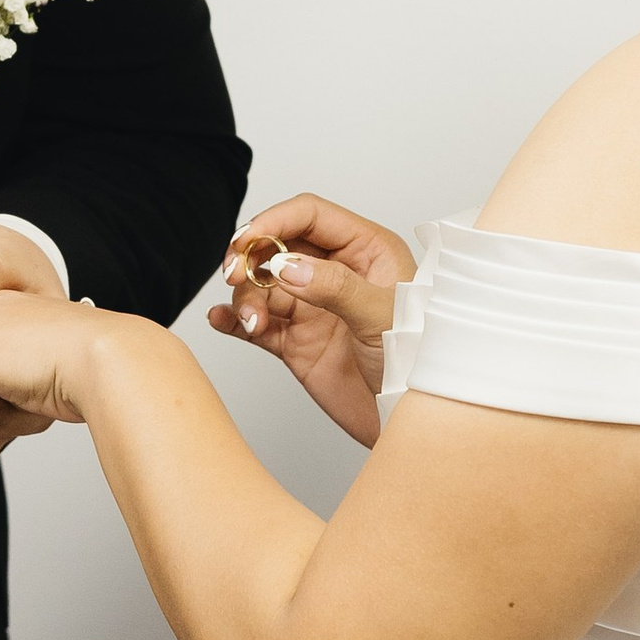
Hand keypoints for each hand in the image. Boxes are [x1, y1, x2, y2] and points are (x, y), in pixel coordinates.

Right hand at [206, 194, 413, 446]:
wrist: (408, 423)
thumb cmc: (417, 363)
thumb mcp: (382, 317)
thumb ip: (334, 287)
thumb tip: (285, 266)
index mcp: (366, 250)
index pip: (310, 216)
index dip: (273, 221)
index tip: (244, 242)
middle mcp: (336, 272)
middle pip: (277, 246)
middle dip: (250, 258)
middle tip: (233, 277)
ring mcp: (313, 306)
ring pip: (262, 285)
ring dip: (246, 297)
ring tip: (252, 322)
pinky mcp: (295, 341)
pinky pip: (256, 323)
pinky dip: (234, 320)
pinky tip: (222, 321)